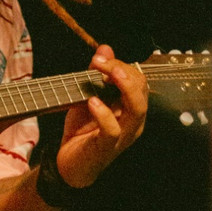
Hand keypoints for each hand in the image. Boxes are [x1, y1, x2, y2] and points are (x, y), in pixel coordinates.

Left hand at [56, 45, 147, 187]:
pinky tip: (92, 102)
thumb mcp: (87, 95)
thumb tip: (105, 48)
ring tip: (109, 74)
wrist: (69, 163)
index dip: (120, 65)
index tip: (99, 57)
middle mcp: (132, 121)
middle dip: (124, 71)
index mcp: (130, 107)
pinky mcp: (107, 148)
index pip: (138, 80)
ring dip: (124, 87)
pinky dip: (104, 114)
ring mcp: (122, 135)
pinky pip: (113, 130)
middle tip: (102, 61)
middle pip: (142, 91)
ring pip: (137, 110)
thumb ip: (97, 74)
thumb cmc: (83, 128)